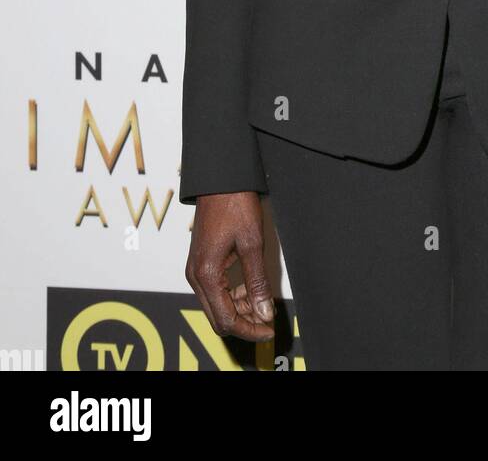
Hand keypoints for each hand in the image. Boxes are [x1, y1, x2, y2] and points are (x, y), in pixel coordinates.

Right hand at [186, 191, 275, 340]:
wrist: (219, 179)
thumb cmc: (234, 204)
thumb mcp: (252, 243)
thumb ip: (257, 282)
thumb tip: (264, 312)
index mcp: (206, 274)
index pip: (225, 320)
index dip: (249, 330)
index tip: (269, 330)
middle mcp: (195, 276)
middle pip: (217, 318)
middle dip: (244, 324)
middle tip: (268, 321)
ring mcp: (195, 270)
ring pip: (216, 306)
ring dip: (239, 310)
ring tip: (262, 304)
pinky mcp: (199, 263)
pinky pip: (214, 291)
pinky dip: (232, 296)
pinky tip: (250, 290)